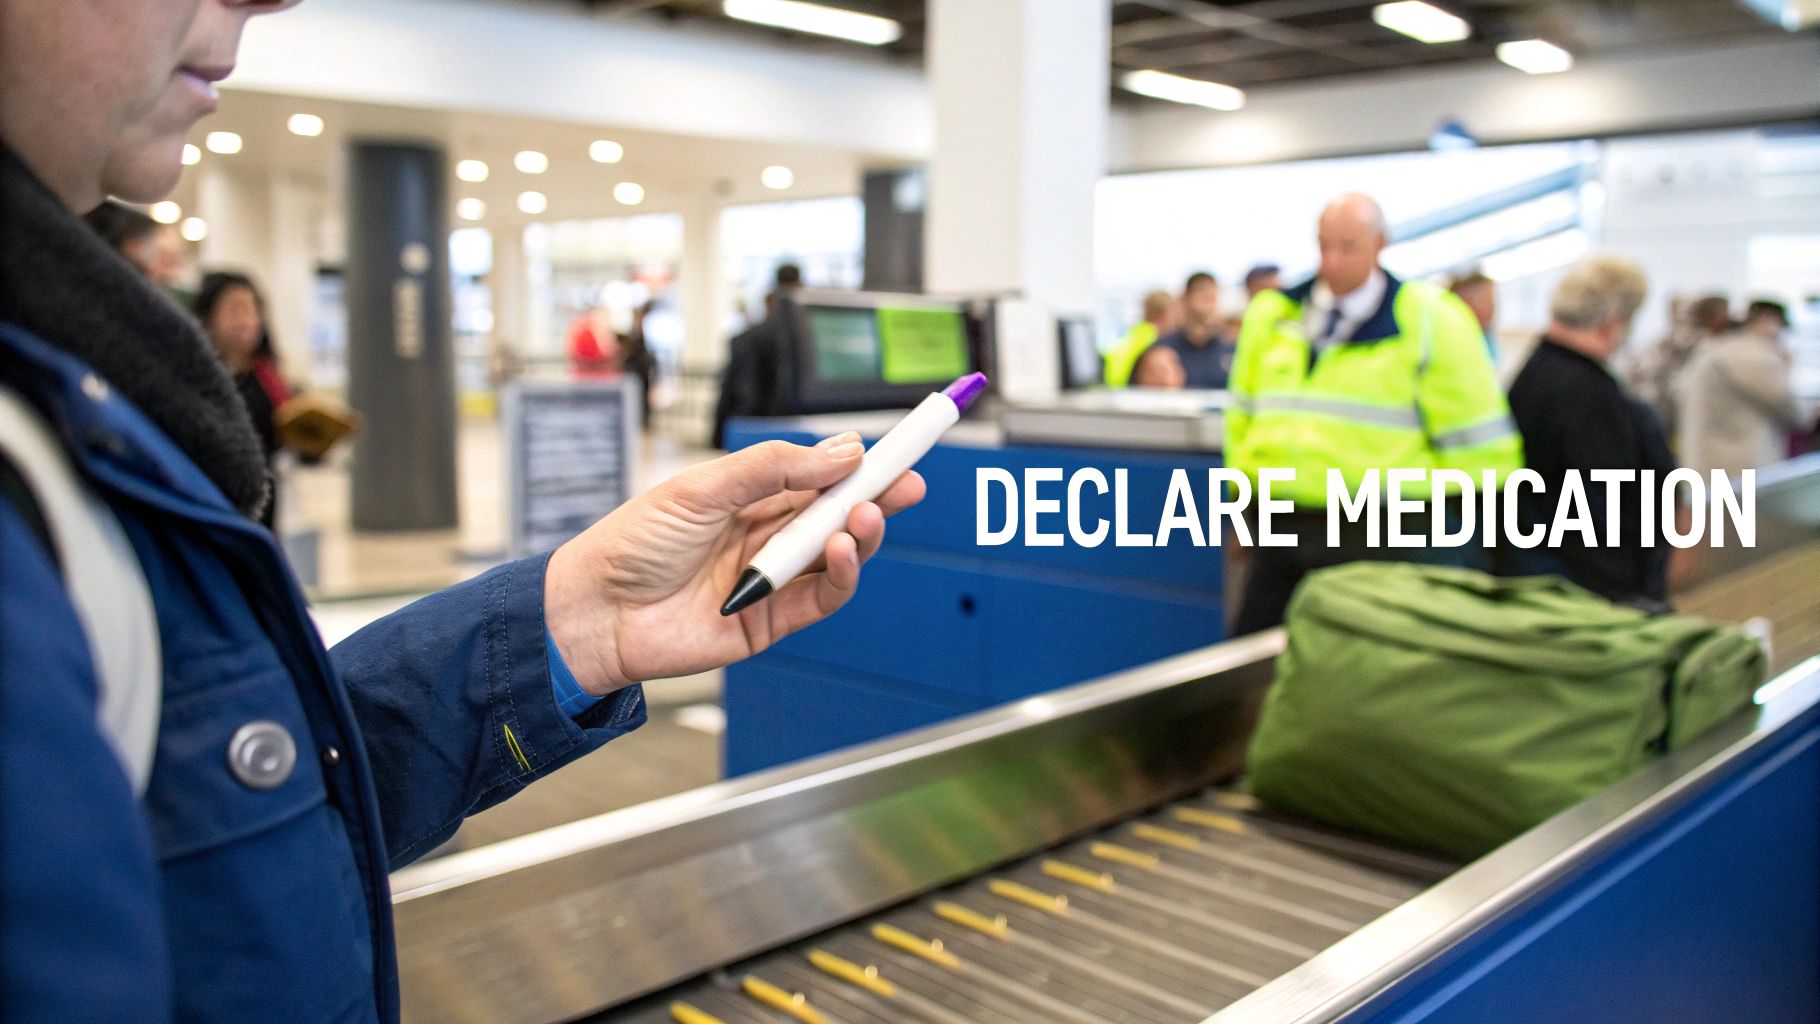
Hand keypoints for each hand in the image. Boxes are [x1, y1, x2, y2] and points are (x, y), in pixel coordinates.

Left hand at [544, 433, 926, 694]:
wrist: (594, 611)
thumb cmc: (633, 543)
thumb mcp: (704, 488)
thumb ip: (774, 469)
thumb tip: (843, 453)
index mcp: (751, 496)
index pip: (819, 474)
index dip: (861, 464)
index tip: (901, 447)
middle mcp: (766, 535)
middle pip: (837, 514)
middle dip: (877, 498)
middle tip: (908, 484)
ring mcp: (771, 578)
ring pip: (837, 556)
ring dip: (860, 535)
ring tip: (864, 517)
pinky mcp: (770, 620)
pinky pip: (821, 599)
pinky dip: (841, 576)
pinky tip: (842, 552)